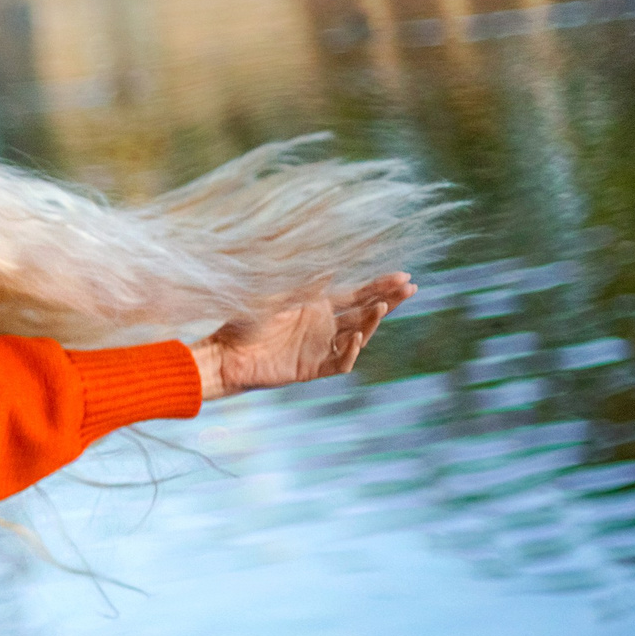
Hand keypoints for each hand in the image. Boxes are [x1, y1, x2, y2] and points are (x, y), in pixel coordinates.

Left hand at [190, 272, 416, 400]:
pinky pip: (339, 361)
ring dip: (371, 323)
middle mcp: (325, 327)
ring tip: (380, 307)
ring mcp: (321, 348)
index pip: (358, 295)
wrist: (224, 352)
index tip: (404, 276)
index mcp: (319, 306)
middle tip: (410, 289)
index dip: (381, 287)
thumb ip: (304, 286)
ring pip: (358, 336)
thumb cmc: (244, 321)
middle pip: (365, 313)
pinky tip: (354, 336)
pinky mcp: (312, 368)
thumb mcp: (276, 296)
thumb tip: (330, 267)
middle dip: (388, 301)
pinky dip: (349, 351)